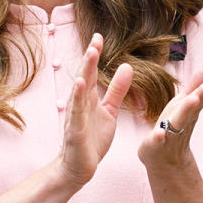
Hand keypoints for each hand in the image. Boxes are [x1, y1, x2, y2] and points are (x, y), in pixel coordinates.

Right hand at [57, 33, 133, 188]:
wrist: (79, 167)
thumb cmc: (92, 138)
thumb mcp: (109, 110)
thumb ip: (117, 90)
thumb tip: (127, 66)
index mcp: (89, 98)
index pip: (92, 71)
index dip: (95, 53)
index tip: (99, 35)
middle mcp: (80, 103)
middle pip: (86, 75)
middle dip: (90, 56)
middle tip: (96, 38)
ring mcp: (76, 116)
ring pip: (80, 89)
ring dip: (85, 70)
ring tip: (91, 52)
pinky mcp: (76, 130)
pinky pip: (77, 111)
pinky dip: (78, 97)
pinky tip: (80, 83)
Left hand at [137, 66, 202, 168]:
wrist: (165, 160)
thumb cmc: (173, 126)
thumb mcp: (184, 103)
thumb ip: (196, 85)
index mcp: (189, 109)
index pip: (202, 95)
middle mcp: (183, 120)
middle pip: (193, 107)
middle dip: (201, 96)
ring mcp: (170, 133)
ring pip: (179, 121)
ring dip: (186, 110)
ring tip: (192, 100)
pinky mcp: (156, 145)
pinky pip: (158, 141)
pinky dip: (159, 137)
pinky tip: (159, 133)